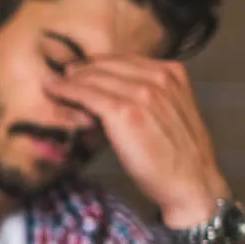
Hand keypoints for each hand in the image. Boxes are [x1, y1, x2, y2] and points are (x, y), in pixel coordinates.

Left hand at [46, 57, 228, 225]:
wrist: (191, 183)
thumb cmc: (177, 155)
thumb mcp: (168, 112)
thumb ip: (146, 96)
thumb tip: (111, 92)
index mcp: (172, 73)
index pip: (125, 60)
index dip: (98, 65)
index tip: (80, 71)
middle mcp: (159, 77)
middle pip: (107, 65)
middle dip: (81, 70)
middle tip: (62, 76)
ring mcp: (143, 93)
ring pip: (94, 77)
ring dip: (70, 80)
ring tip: (53, 85)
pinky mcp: (125, 111)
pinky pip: (87, 94)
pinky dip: (67, 92)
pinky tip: (54, 92)